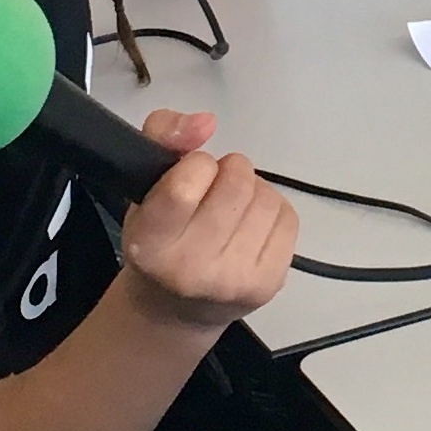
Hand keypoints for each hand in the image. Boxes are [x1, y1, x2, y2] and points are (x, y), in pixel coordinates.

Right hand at [117, 112, 297, 332]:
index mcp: (150, 243)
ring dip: (251, 191)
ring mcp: (234, 280)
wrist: (175, 309)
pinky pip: (288, 217)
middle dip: (227, 172)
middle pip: (236, 183)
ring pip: (265, 196)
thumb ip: (163, 136)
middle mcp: (191, 268)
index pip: (185, 185)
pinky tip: (249, 225)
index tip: (190, 173)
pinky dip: (271, 210)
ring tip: (230, 209)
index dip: (196, 164)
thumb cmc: (158, 239)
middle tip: (212, 189)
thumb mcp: (142, 185)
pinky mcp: (269, 283)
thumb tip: (206, 121)